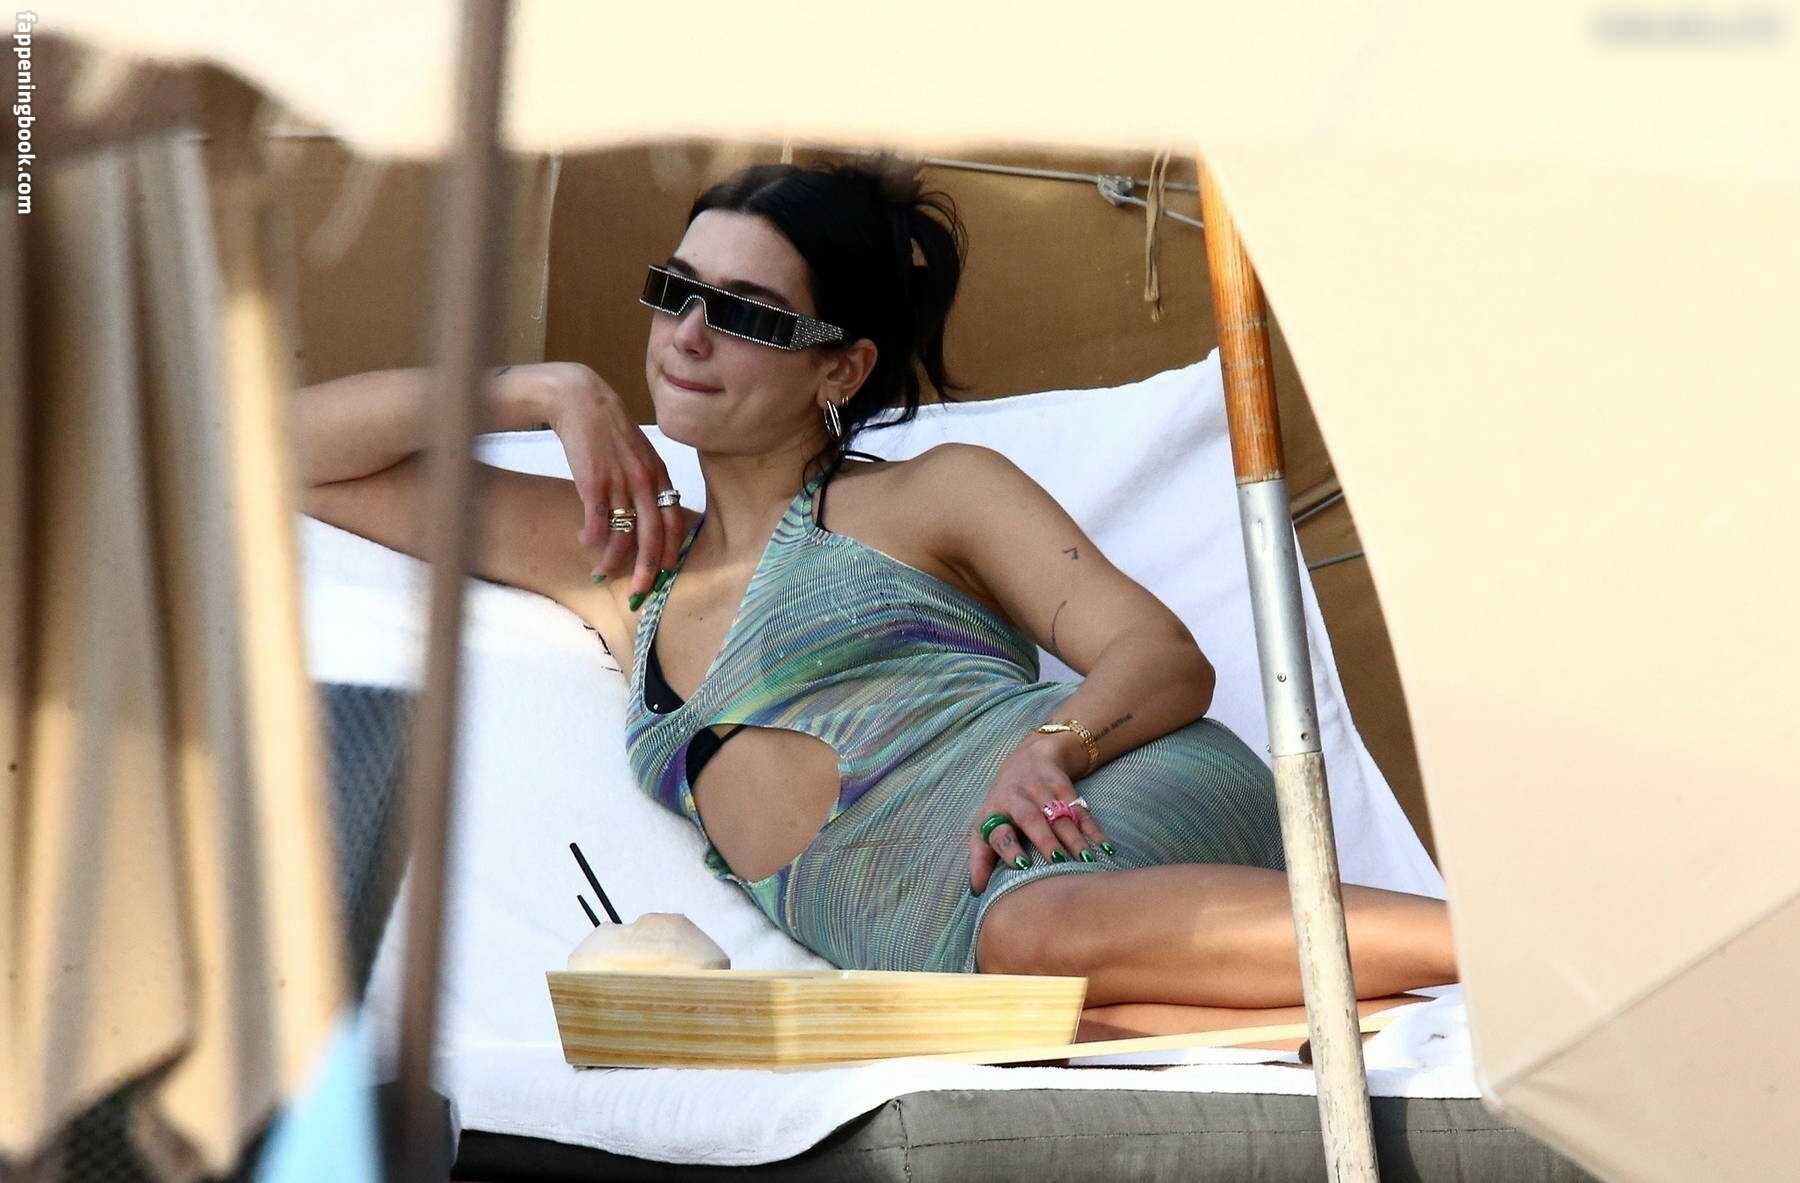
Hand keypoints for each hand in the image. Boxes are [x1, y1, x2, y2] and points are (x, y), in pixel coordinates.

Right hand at [536, 363, 685, 602]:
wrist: (581, 400)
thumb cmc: (609, 429)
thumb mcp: (639, 452)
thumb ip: (648, 480)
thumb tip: (649, 512)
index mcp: (659, 474)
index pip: (673, 519)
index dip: (671, 548)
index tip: (667, 570)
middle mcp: (644, 481)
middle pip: (653, 534)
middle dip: (647, 567)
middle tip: (640, 590)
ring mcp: (620, 482)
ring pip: (623, 533)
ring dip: (613, 558)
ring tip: (602, 571)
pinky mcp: (593, 482)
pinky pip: (597, 521)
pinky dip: (592, 537)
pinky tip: (585, 542)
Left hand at [967, 733, 1111, 895]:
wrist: (1030, 758)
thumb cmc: (1004, 803)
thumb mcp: (985, 823)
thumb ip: (980, 857)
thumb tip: (976, 891)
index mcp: (996, 811)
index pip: (1000, 830)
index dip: (1009, 847)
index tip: (1021, 864)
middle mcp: (1018, 799)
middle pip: (1031, 818)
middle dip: (1045, 839)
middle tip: (1057, 861)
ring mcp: (1044, 792)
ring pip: (1060, 816)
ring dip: (1074, 838)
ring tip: (1086, 861)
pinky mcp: (1066, 789)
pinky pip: (1081, 811)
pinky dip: (1094, 830)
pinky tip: (1105, 847)